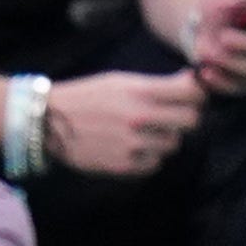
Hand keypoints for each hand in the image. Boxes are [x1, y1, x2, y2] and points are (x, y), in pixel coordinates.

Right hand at [41, 68, 201, 174]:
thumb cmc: (87, 97)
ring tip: (143, 132)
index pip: (193, 92)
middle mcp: (140, 118)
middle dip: (186, 118)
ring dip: (164, 138)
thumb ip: (158, 84)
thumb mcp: (120, 81)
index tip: (191, 96)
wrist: (48, 123)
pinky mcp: (124, 166)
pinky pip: (155, 163)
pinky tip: (131, 147)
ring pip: (174, 144)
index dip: (197, 94)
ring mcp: (133, 144)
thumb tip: (194, 80)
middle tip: (172, 117)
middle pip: (192, 121)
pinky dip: (149, 157)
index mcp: (140, 91)